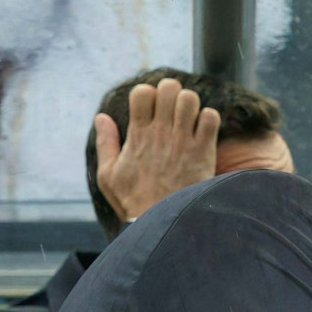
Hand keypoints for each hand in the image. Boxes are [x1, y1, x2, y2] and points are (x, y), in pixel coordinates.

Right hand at [94, 78, 220, 223]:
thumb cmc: (134, 201)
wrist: (163, 224)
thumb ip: (105, 143)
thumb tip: (101, 117)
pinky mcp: (203, 152)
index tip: (152, 107)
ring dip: (191, 104)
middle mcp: (160, 133)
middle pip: (169, 87)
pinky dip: (209, 119)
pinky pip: (211, 118)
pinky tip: (204, 132)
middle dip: (172, 92)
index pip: (142, 92)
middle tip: (174, 108)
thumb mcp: (108, 175)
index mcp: (137, 135)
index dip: (148, 93)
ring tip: (189, 119)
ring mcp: (183, 141)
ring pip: (191, 98)